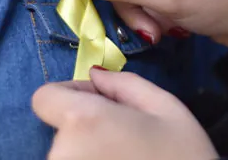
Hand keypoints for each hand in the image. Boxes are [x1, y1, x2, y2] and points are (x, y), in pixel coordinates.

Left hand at [32, 69, 217, 159]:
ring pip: (70, 152)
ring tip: (127, 155)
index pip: (45, 97)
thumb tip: (96, 76)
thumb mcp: (165, 108)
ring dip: (90, 149)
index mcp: (85, 120)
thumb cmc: (183, 156)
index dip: (71, 91)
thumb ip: (124, 84)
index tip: (99, 100)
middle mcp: (63, 152)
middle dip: (87, 124)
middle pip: (62, 128)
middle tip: (126, 133)